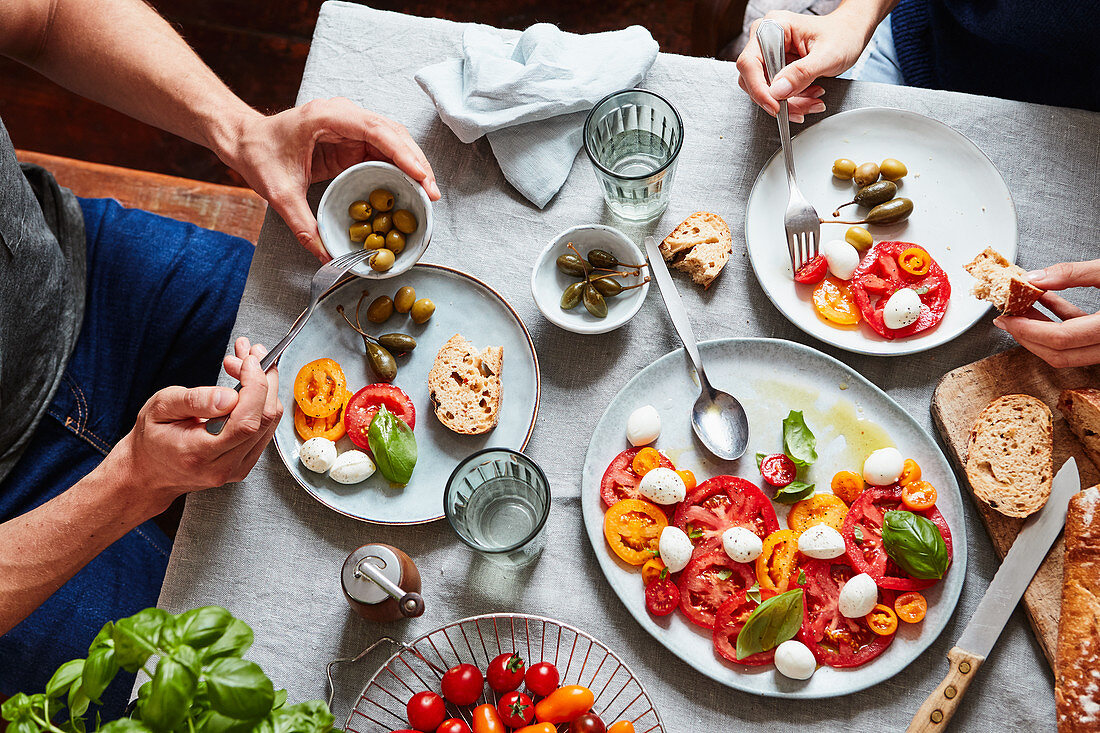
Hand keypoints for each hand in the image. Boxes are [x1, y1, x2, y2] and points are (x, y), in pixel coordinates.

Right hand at [112, 338, 281, 509]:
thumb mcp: (161, 408)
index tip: (249, 361)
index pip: (245, 422)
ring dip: (263, 387)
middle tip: (247, 355)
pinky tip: (247, 385)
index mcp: (198, 453)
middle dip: (262, 379)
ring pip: (269, 422)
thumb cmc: (152, 438)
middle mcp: (223, 466)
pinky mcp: (246, 462)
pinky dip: (261, 401)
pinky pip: (265, 428)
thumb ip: (194, 400)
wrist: (150, 471)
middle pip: (263, 419)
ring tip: (243, 365)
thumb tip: (229, 396)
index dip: (255, 386)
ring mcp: (238, 468)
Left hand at [222, 98, 440, 260]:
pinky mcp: (352, 138)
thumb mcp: (278, 194)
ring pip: (394, 139)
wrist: (244, 139)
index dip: (403, 153)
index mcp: (327, 117)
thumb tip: (327, 257)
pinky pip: (384, 149)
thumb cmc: (258, 155)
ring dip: (413, 164)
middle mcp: (344, 115)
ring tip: (429, 193)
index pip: (376, 130)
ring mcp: (350, 125)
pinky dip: (401, 166)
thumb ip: (304, 226)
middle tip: (433, 193)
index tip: (421, 176)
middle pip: (393, 133)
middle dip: (417, 162)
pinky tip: (412, 187)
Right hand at [736, 7, 879, 122]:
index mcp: (774, 27)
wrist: (851, 33)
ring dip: (787, 103)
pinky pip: (775, 92)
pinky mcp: (776, 68)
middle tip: (799, 109)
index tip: (775, 106)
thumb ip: (802, 73)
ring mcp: (770, 55)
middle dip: (777, 100)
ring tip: (812, 101)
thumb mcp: (828, 55)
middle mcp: (766, 40)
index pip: (750, 62)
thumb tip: (778, 91)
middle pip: (754, 80)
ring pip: (764, 90)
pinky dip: (792, 101)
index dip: (759, 88)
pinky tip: (809, 98)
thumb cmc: (843, 34)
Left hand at [994, 260, 1099, 367]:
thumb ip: (1073, 274)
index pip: (1059, 338)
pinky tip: (1046, 301)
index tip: (1006, 318)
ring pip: (1066, 350)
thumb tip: (1036, 278)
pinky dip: (1061, 321)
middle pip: (1058, 353)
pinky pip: (1078, 337)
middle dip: (1027, 336)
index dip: (1027, 329)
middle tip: (1006, 320)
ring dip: (1040, 329)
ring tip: (1021, 308)